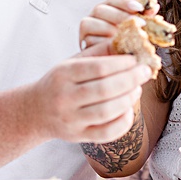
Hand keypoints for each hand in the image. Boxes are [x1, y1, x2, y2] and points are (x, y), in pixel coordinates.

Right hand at [28, 43, 151, 142]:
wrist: (35, 111)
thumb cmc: (60, 82)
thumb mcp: (71, 63)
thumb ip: (98, 53)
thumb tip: (127, 43)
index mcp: (63, 74)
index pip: (98, 68)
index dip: (121, 63)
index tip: (135, 59)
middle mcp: (65, 98)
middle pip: (105, 90)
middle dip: (131, 80)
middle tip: (145, 72)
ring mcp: (71, 120)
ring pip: (107, 112)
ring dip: (128, 99)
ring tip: (137, 89)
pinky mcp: (78, 137)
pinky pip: (106, 133)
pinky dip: (122, 122)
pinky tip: (129, 110)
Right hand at [78, 0, 148, 50]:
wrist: (115, 67)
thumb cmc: (127, 45)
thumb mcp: (138, 30)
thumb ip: (145, 17)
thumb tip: (154, 6)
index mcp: (107, 10)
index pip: (113, 0)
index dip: (125, 2)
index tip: (140, 8)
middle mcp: (94, 17)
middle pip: (100, 9)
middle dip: (120, 16)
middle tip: (138, 23)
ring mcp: (86, 30)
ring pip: (89, 23)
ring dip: (108, 29)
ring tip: (125, 36)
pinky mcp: (83, 44)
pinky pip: (88, 41)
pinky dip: (101, 44)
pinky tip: (115, 47)